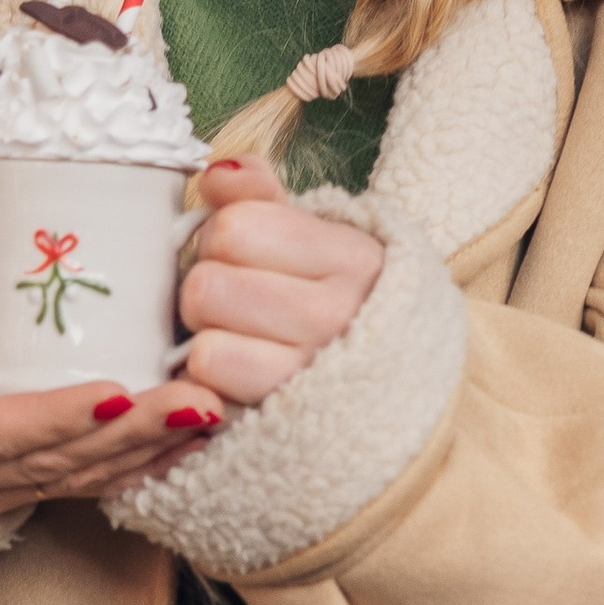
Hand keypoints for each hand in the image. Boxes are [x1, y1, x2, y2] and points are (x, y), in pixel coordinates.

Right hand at [0, 259, 223, 521]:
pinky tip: (185, 446)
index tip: (123, 393)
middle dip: (130, 435)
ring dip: (146, 453)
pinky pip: (79, 485)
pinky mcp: (11, 490)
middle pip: (49, 461)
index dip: (61, 418)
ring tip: (207, 419)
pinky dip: (136, 466)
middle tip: (198, 404)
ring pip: (73, 479)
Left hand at [173, 159, 382, 405]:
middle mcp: (340, 318)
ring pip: (203, 348)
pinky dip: (211, 387)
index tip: (247, 254)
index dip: (222, 236)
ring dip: (208, 343)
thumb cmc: (340, 296)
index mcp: (353, 256)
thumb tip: (215, 177)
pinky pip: (211, 395)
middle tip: (238, 301)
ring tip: (242, 339)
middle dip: (208, 290)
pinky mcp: (285, 427)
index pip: (234, 227)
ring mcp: (314, 377)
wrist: (400, 384)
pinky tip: (239, 377)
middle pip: (207, 286)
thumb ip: (260, 194)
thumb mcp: (317, 234)